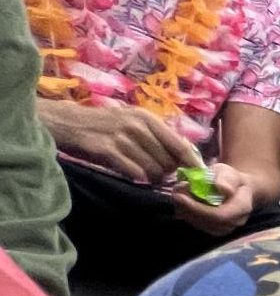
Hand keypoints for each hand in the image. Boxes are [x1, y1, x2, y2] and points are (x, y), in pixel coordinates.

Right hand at [38, 101, 198, 183]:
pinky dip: (136, 177)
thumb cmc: (103, 124)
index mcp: (147, 118)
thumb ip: (157, 135)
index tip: (196, 174)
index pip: (180, 145)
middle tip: (159, 174)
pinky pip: (135, 173)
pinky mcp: (108, 151)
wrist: (67, 123)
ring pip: (153, 170)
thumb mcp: (132, 120)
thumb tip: (186, 154)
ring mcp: (123, 138)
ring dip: (152, 177)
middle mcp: (137, 126)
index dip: (191, 163)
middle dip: (167, 172)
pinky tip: (131, 174)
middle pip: (168, 162)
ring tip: (143, 174)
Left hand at [170, 160, 253, 235]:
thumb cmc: (231, 179)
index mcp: (242, 208)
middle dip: (187, 208)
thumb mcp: (229, 172)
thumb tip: (222, 188)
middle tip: (175, 192)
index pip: (219, 215)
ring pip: (199, 224)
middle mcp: (234, 222)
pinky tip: (182, 201)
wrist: (237, 190)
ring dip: (184, 210)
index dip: (197, 208)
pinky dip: (185, 213)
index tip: (179, 196)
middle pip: (207, 222)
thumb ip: (227, 179)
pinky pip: (196, 224)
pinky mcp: (213, 229)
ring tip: (178, 194)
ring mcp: (224, 228)